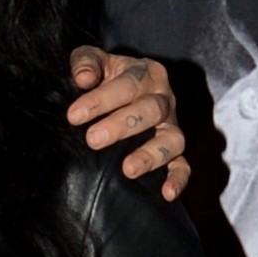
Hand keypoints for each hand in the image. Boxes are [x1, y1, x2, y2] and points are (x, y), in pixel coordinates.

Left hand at [67, 48, 187, 198]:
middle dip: (122, 126)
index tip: (73, 116)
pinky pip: (183, 165)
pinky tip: (167, 194)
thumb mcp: (94, 61)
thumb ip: (86, 62)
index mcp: (146, 73)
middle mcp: (164, 99)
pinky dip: (179, 179)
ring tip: (128, 170)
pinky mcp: (175, 151)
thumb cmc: (104, 77)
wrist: (120, 91)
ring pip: (172, 139)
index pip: (127, 84)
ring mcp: (171, 126)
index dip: (100, 99)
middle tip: (93, 140)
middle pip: (150, 110)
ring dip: (151, 155)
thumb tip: (83, 79)